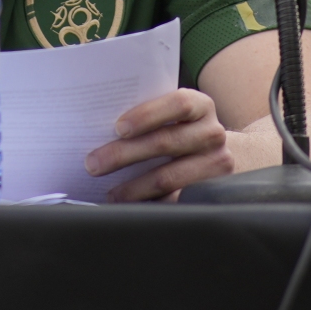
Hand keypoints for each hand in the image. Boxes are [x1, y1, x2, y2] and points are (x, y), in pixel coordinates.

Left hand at [84, 87, 234, 201]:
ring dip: (133, 186)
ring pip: (167, 177)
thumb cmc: (182, 130)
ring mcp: (215, 164)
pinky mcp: (210, 193)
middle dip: (123, 154)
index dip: (148, 115)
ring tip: (109, 192)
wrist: (217, 155)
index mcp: (201, 106)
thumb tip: (99, 126)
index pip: (179, 104)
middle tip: (93, 164)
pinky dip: (149, 204)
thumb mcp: (174, 116)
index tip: (118, 128)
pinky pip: (175, 202)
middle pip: (165, 142)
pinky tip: (131, 205)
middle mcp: (212, 133)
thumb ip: (149, 115)